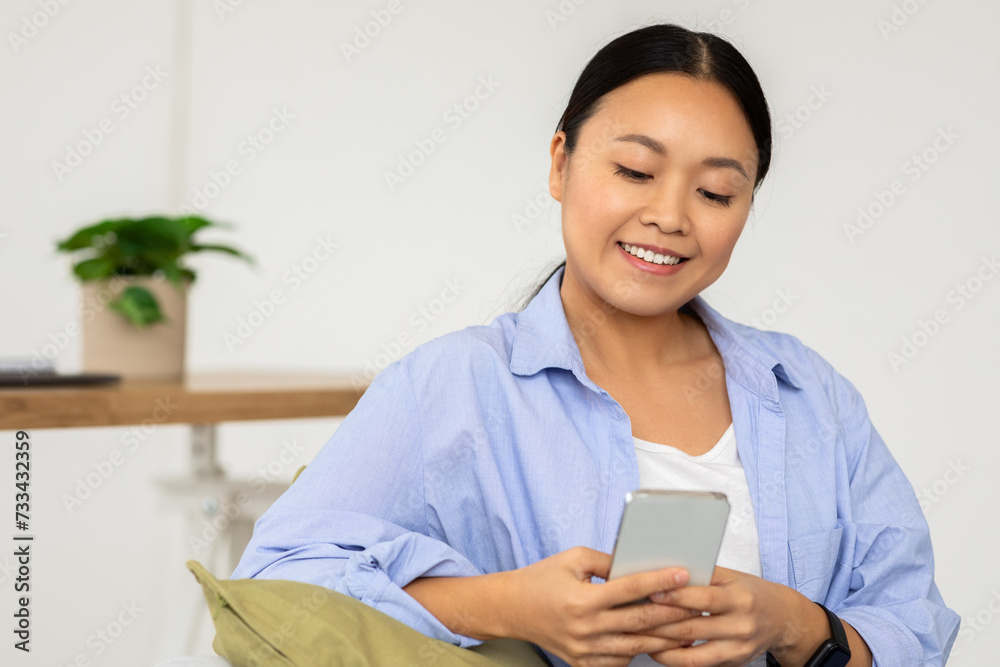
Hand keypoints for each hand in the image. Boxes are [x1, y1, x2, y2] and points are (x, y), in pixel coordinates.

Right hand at [499, 546, 701, 665]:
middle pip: (641, 621)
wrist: (512, 609)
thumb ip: (608, 561)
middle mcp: (585, 628)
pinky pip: (620, 661)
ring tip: (688, 625)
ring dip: (664, 636)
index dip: (660, 581)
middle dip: (675, 612)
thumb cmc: (543, 578)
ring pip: (636, 646)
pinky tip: (655, 640)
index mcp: (583, 599)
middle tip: (699, 602)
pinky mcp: (583, 664)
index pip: (631, 588)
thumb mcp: (573, 558)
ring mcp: (585, 651)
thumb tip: (640, 563)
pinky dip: (639, 651)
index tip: (684, 573)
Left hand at [642, 565, 814, 665]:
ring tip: (640, 636)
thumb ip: (703, 576)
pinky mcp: (734, 663)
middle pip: (693, 627)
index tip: (651, 591)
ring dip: (663, 646)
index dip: (675, 596)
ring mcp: (738, 648)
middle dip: (659, 623)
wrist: (783, 618)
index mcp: (740, 598)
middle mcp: (741, 625)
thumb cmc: (751, 592)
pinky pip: (700, 664)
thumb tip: (666, 571)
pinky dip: (677, 658)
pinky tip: (660, 650)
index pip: (703, 598)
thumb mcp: (732, 578)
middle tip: (633, 616)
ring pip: (693, 652)